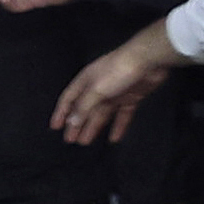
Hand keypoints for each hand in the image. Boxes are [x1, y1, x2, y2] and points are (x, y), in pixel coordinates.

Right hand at [51, 34, 175, 144]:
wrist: (148, 61)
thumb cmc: (119, 69)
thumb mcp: (97, 89)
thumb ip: (84, 107)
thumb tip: (71, 121)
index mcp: (86, 81)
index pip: (68, 99)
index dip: (61, 113)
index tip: (55, 127)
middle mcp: (98, 87)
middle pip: (84, 109)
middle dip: (76, 124)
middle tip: (71, 139)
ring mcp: (114, 93)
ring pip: (101, 114)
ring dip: (93, 127)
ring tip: (86, 141)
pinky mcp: (130, 98)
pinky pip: (121, 115)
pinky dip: (118, 127)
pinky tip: (114, 138)